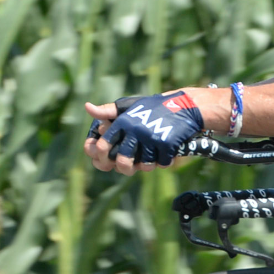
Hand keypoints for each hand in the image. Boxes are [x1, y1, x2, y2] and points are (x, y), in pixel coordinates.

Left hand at [84, 92, 203, 174]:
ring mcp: (152, 138)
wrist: (186, 105)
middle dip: (125, 167)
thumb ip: (109, 110)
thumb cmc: (155, 107)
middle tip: (130, 167)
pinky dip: (163, 162)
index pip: (105, 144)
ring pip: (144, 164)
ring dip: (147, 165)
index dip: (104, 155)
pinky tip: (164, 158)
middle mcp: (136, 130)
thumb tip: (88, 108)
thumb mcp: (130, 105)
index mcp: (124, 121)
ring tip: (150, 162)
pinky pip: (161, 162)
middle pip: (123, 159)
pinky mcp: (168, 144)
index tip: (109, 159)